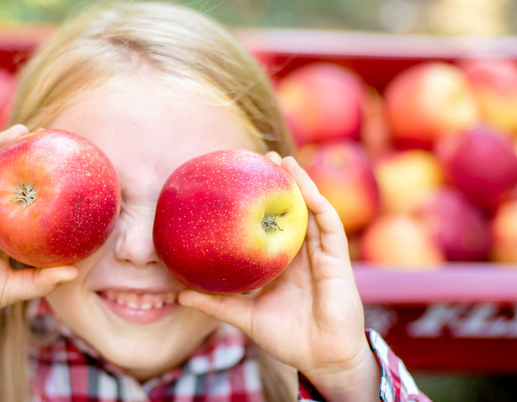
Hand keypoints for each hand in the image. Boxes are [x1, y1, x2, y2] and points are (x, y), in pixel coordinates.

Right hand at [0, 125, 78, 333]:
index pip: (23, 206)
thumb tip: (74, 271)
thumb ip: (40, 280)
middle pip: (7, 183)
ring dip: (3, 149)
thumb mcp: (11, 288)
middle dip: (24, 161)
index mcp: (0, 235)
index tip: (63, 172)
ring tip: (24, 130)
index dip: (40, 188)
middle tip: (48, 141)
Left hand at [178, 152, 379, 400]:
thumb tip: (179, 294)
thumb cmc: (287, 338)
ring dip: (301, 183)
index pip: (271, 225)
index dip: (260, 202)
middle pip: (292, 210)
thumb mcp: (244, 316)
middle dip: (281, 183)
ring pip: (313, 210)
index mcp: (283, 263)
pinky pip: (329, 226)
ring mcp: (321, 254)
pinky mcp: (337, 260)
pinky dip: (319, 205)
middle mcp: (303, 253)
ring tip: (283, 161)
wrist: (322, 359)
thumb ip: (216, 303)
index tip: (241, 179)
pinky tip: (307, 189)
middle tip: (261, 157)